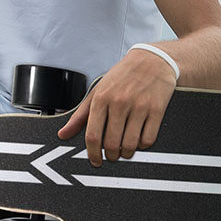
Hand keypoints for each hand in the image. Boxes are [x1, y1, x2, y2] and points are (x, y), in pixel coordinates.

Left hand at [57, 48, 176, 165]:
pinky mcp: (157, 110)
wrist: (153, 59)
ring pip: (130, 145)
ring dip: (126, 153)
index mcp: (102, 98)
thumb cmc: (123, 75)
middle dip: (111, 156)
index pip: (93, 135)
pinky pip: (148, 139)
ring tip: (125, 149)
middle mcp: (120, 102)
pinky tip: (139, 140)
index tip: (95, 161)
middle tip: (112, 155)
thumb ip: (80, 115)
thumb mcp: (98, 90)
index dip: (92, 154)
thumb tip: (63, 134)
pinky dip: (143, 145)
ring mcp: (139, 106)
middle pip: (112, 144)